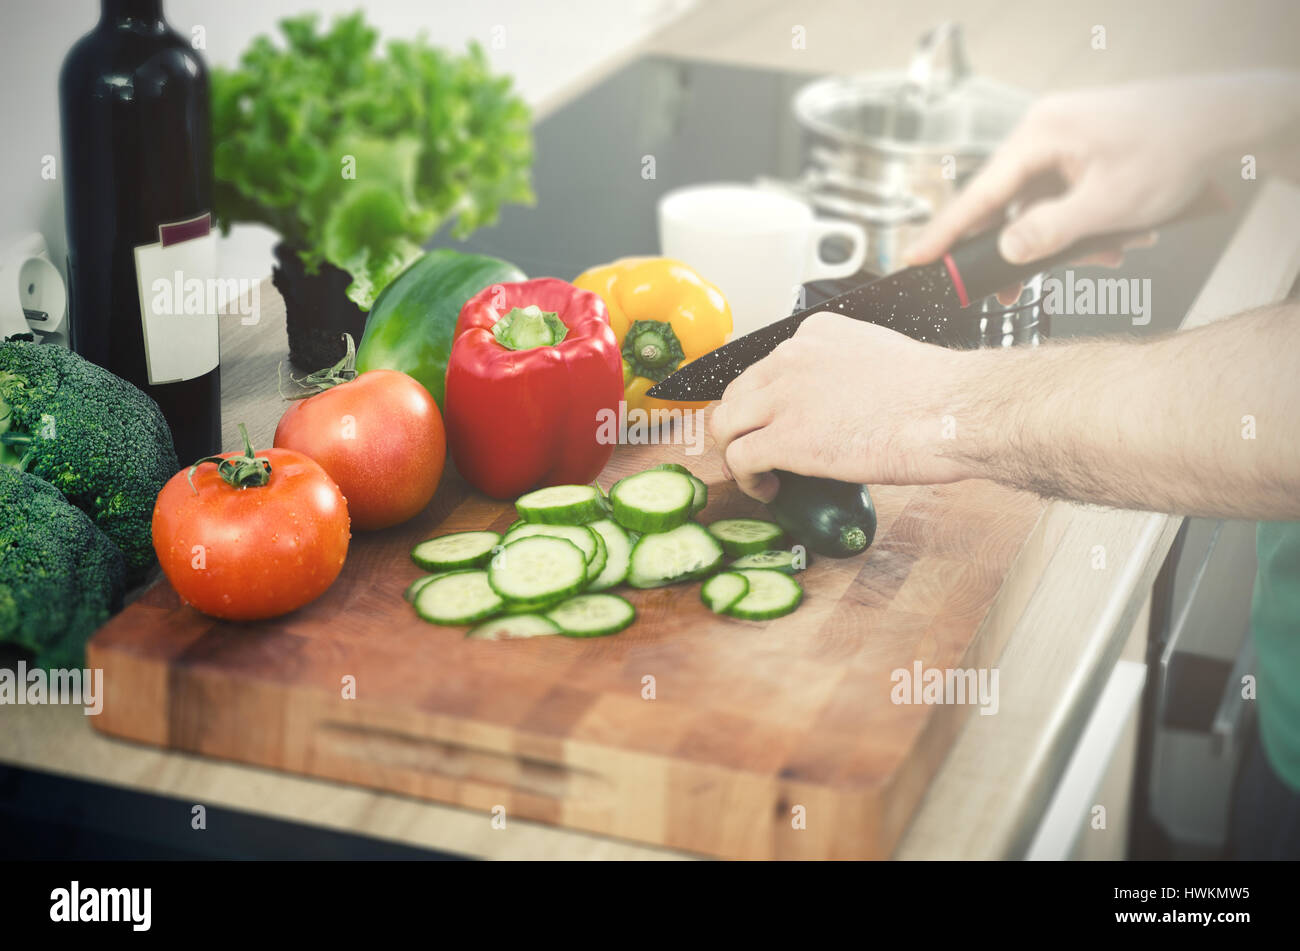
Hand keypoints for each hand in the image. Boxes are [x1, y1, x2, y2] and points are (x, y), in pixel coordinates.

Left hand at [710, 313, 970, 500]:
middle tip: (758, 450)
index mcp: (816, 333)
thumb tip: (840, 405)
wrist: (951, 410)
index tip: (779, 421)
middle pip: (738, 392)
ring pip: (726, 423)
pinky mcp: (784, 438)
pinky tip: (766, 489)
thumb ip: (846, 374)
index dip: (767, 401)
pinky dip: (745, 478)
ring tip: (756, 473)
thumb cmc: (935, 393)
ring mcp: (784, 397)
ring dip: (735, 450)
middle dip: (743, 425)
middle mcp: (792, 357)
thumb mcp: (880, 360)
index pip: (768, 366)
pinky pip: (739, 458)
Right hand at [902, 77, 1255, 297]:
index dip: (945, 232)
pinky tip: (1119, 238)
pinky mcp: (1084, 155)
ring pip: (1042, 208)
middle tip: (1011, 297)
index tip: (915, 259)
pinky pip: (1066, 199)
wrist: (1227, 119)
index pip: (979, 193)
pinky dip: (1085, 225)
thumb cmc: (1173, 150)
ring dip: (1067, 242)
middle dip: (1021, 253)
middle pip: (1008, 206)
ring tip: (1110, 254)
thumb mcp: (1109, 204)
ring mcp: (1064, 144)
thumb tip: (1007, 253)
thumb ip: (1050, 232)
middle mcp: (1045, 134)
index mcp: (1040, 135)